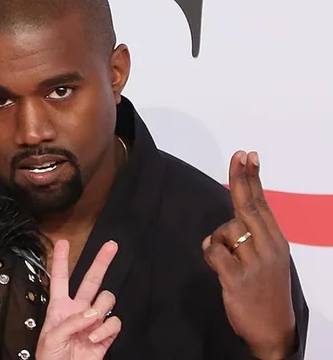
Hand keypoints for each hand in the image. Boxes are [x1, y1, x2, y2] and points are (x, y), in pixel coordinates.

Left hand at [36, 239, 120, 359]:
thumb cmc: (51, 358)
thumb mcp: (51, 337)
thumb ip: (70, 322)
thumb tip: (91, 314)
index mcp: (59, 307)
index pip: (60, 279)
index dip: (61, 260)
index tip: (63, 242)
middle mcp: (78, 310)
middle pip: (91, 280)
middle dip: (101, 262)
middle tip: (111, 246)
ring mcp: (93, 322)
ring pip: (106, 300)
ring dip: (100, 310)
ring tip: (89, 326)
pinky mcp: (106, 335)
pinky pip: (114, 322)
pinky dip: (106, 330)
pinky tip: (94, 339)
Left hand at [203, 151, 295, 358]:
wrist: (273, 329)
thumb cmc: (265, 291)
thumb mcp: (268, 260)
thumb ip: (254, 237)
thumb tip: (232, 219)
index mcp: (276, 242)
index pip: (262, 204)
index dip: (253, 179)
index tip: (248, 156)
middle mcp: (269, 248)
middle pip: (248, 206)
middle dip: (241, 179)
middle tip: (238, 156)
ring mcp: (254, 263)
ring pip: (225, 231)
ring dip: (219, 242)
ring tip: (229, 263)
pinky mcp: (237, 278)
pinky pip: (214, 251)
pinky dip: (210, 255)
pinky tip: (219, 268)